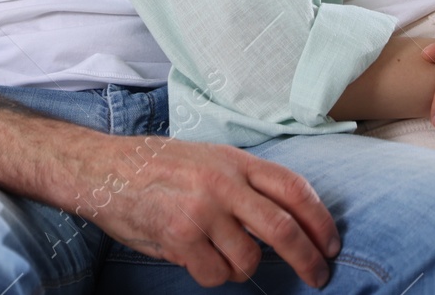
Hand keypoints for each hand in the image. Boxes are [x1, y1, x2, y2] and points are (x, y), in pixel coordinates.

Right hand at [75, 135, 340, 287]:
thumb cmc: (157, 166)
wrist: (104, 169)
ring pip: (248, 260)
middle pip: (283, 229)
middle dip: (308, 259)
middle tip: (318, 276)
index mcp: (234, 160)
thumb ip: (245, 182)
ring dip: (242, 268)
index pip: (293, 189)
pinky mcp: (179, 239)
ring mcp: (201, 212)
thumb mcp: (208, 158)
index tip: (330, 243)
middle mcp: (222, 184)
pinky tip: (196, 258)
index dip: (320, 219)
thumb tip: (287, 217)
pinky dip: (213, 274)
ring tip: (221, 256)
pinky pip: (215, 274)